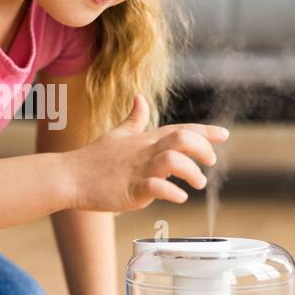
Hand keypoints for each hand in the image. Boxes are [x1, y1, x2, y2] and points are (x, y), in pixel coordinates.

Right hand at [65, 94, 228, 212]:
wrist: (70, 176)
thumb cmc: (94, 159)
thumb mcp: (117, 134)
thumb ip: (134, 119)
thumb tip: (140, 97)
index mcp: (145, 139)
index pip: (181, 129)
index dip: (205, 131)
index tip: (224, 134)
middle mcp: (146, 151)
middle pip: (182, 139)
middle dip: (203, 149)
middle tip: (210, 163)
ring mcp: (138, 169)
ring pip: (172, 160)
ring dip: (191, 171)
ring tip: (198, 183)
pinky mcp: (131, 189)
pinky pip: (156, 187)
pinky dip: (172, 192)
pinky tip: (180, 197)